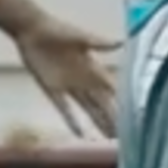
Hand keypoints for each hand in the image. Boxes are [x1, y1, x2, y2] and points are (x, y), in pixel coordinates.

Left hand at [15, 15, 120, 137]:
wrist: (32, 30)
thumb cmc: (57, 30)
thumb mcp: (80, 37)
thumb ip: (100, 43)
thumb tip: (122, 42)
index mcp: (92, 67)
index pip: (112, 88)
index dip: (122, 101)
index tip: (135, 115)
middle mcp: (83, 79)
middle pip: (102, 103)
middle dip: (113, 118)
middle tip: (125, 134)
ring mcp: (68, 86)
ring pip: (88, 108)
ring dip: (98, 121)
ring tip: (110, 137)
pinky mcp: (52, 89)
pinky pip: (65, 109)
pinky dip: (72, 121)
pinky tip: (80, 134)